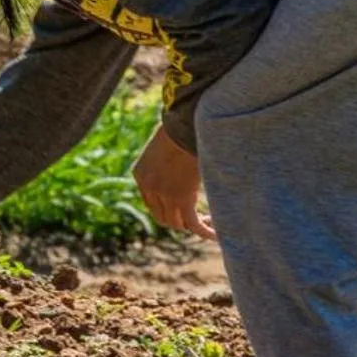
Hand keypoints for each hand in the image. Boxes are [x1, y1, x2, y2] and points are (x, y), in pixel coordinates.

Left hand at [134, 124, 216, 241]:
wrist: (185, 122)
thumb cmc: (180, 126)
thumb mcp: (166, 145)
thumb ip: (167, 161)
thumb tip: (181, 166)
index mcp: (140, 174)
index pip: (151, 203)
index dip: (168, 209)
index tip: (185, 209)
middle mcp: (148, 187)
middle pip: (162, 217)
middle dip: (180, 221)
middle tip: (200, 218)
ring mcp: (164, 195)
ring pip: (177, 224)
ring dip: (193, 227)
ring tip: (211, 224)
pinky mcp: (182, 199)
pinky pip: (193, 224)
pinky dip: (205, 232)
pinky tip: (216, 234)